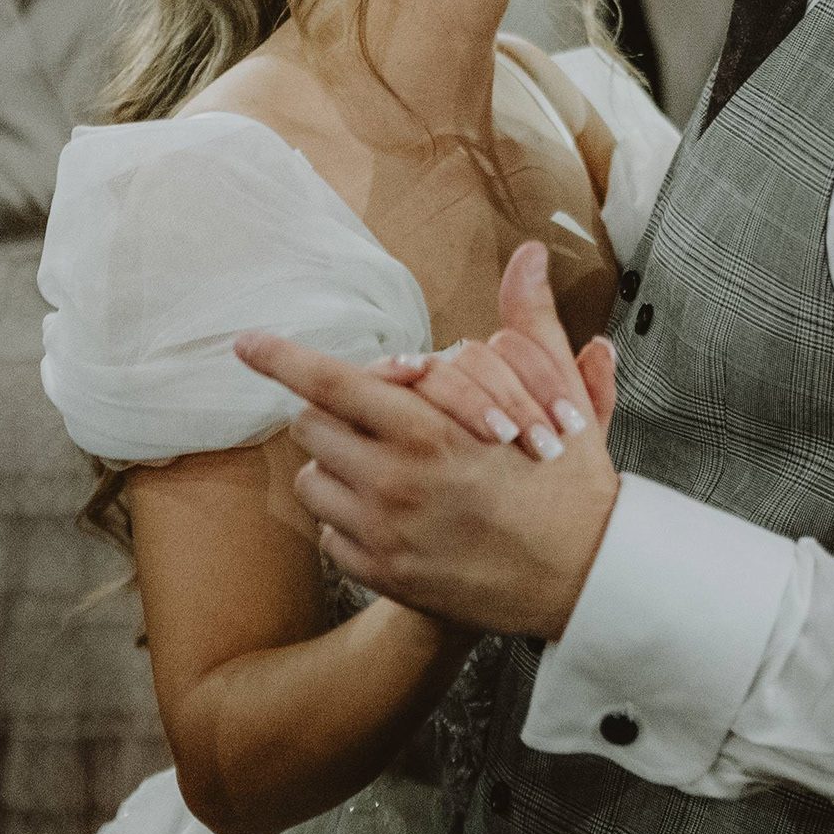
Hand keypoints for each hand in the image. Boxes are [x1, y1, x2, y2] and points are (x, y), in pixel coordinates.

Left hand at [240, 242, 620, 637]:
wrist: (587, 579)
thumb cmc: (569, 485)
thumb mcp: (554, 397)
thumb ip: (530, 322)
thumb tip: (528, 254)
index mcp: (428, 433)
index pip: (329, 383)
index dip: (281, 358)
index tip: (246, 343)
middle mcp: (394, 485)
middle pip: (310, 429)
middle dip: (331, 415)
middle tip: (367, 416)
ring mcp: (384, 535)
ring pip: (313, 483)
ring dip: (337, 468)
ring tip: (384, 466)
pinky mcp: (383, 576)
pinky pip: (331, 536)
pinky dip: (351, 522)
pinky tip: (396, 516)